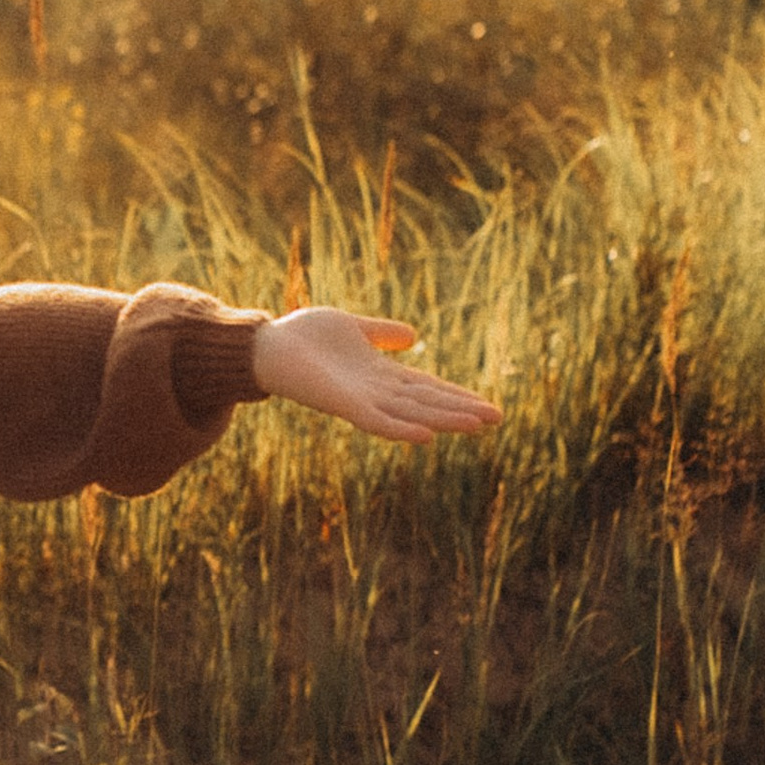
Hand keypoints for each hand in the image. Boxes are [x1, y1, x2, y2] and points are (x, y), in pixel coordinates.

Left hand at [250, 306, 500, 446]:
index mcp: (380, 374)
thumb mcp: (352, 327)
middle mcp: (376, 391)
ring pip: (411, 414)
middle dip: (461, 410)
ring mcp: (361, 400)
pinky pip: (377, 422)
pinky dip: (401, 430)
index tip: (488, 406)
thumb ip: (381, 334)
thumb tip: (413, 336)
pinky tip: (427, 436)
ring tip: (476, 425)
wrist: (266, 345)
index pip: (427, 388)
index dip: (457, 396)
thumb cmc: (303, 336)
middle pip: (427, 403)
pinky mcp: (343, 405)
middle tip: (498, 419)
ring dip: (443, 420)